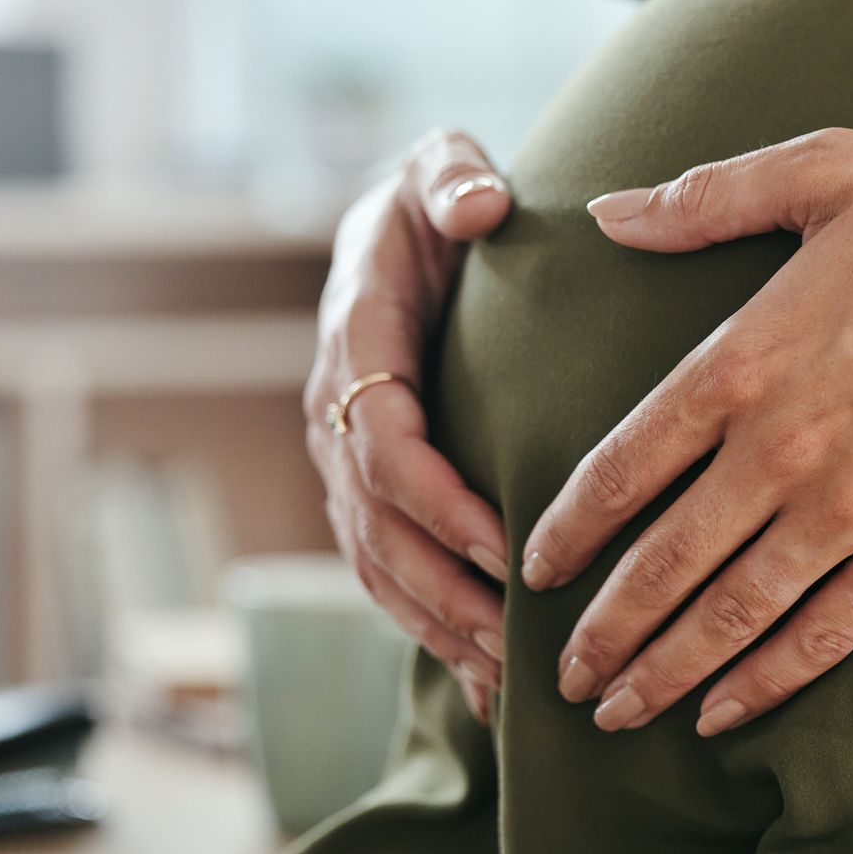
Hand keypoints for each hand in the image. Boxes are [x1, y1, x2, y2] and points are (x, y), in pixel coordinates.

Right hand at [304, 129, 514, 725]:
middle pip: (376, 529)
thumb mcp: (437, 166)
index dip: (440, 503)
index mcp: (355, 342)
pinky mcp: (367, 492)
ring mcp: (344, 461)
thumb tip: (479, 204)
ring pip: (376, 567)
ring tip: (505, 683)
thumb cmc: (433, 200)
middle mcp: (336, 413)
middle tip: (516, 646)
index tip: (508, 548)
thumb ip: (453, 176)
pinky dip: (430, 631)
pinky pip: (388, 574)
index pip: (384, 442)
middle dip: (443, 594)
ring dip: (437, 630)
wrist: (397, 230)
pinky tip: (485, 688)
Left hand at [526, 129, 852, 735]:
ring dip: (665, 670)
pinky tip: (722, 715)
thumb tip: (608, 210)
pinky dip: (767, 681)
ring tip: (616, 714)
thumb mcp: (831, 170)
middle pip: (663, 562)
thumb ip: (708, 198)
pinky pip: (826, 633)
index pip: (624, 464)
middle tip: (560, 677)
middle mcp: (784, 448)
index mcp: (746, 358)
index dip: (569, 526)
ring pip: (731, 614)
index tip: (534, 566)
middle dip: (603, 629)